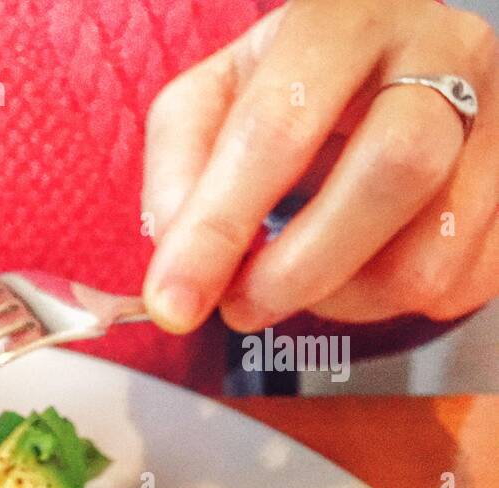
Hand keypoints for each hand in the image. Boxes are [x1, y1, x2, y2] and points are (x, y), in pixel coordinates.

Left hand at [142, 0, 498, 333]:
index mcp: (343, 17)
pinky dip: (394, 303)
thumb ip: (177, 173)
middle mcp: (442, 49)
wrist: (380, 71)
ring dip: (345, 297)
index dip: (218, 229)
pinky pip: (466, 279)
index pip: (278, 129)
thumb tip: (178, 258)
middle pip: (394, 171)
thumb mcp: (207, 105)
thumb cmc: (284, 92)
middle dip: (300, 268)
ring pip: (433, 247)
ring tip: (300, 279)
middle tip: (242, 306)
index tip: (174, 302)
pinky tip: (358, 269)